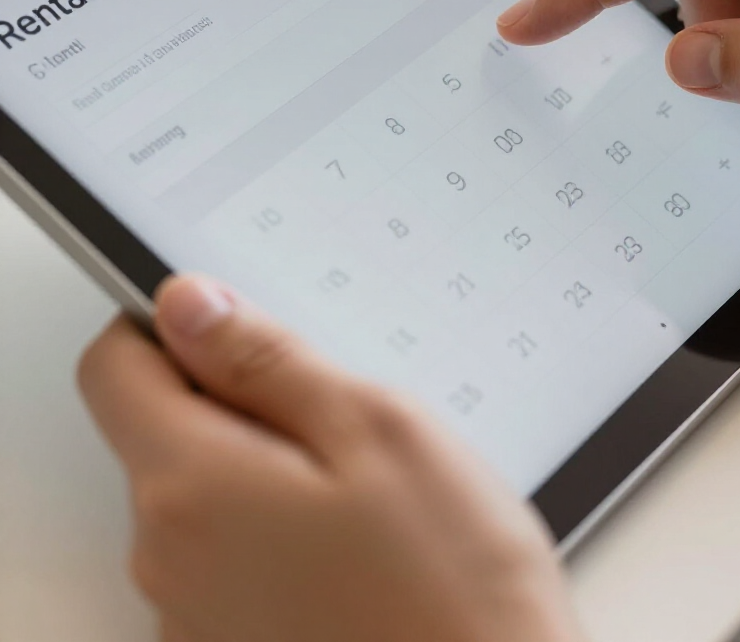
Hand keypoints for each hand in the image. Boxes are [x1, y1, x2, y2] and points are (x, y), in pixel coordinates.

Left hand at [78, 276, 582, 641]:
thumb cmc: (451, 583)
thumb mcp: (374, 428)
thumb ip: (266, 360)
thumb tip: (188, 305)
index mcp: (194, 487)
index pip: (116, 368)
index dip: (171, 326)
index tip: (240, 323)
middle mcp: (169, 559)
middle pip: (165, 428)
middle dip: (241, 396)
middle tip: (343, 410)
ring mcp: (196, 613)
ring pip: (206, 488)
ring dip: (269, 461)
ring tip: (366, 482)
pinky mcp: (234, 640)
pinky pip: (231, 549)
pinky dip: (279, 521)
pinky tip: (360, 537)